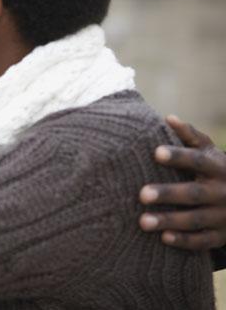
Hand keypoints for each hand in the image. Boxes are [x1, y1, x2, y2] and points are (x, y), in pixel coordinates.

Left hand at [139, 115, 225, 249]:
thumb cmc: (217, 170)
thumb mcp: (210, 151)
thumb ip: (190, 136)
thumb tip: (168, 118)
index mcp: (217, 167)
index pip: (196, 160)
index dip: (177, 156)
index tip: (156, 152)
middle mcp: (221, 191)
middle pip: (193, 193)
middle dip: (168, 194)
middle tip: (141, 194)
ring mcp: (222, 216)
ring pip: (195, 220)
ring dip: (169, 221)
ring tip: (142, 222)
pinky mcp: (220, 236)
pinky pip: (202, 241)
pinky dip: (185, 241)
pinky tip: (164, 238)